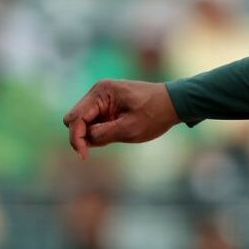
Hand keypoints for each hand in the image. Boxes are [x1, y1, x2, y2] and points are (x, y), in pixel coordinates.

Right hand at [62, 79, 180, 158]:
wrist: (174, 103)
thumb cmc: (155, 113)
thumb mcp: (130, 128)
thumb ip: (103, 134)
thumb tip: (83, 141)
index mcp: (102, 92)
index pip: (76, 117)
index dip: (76, 138)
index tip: (84, 156)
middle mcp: (98, 92)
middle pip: (74, 119)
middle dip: (80, 136)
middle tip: (92, 151)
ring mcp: (101, 99)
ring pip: (82, 122)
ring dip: (90, 134)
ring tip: (113, 138)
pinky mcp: (106, 107)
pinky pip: (93, 122)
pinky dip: (98, 132)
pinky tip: (114, 135)